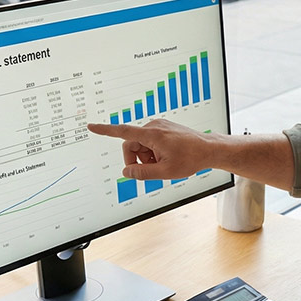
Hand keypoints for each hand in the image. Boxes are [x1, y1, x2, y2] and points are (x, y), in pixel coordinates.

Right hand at [87, 119, 212, 179]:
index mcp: (151, 134)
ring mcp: (159, 127)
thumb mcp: (165, 172)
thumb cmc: (191, 159)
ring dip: (146, 157)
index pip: (122, 132)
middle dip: (137, 160)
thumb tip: (127, 172)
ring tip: (162, 164)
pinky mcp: (163, 129)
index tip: (91, 126)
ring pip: (141, 145)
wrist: (209, 149)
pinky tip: (166, 158)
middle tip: (150, 171)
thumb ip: (143, 174)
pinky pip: (150, 142)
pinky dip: (153, 152)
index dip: (105, 130)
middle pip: (131, 145)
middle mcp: (153, 126)